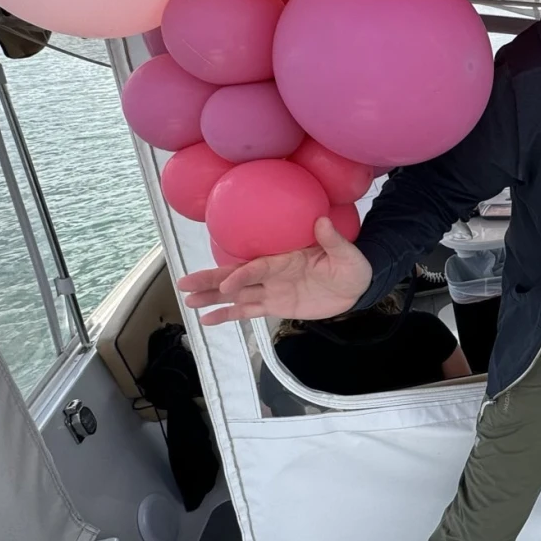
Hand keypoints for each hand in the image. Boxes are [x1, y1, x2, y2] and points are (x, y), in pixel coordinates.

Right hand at [177, 217, 371, 325]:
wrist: (357, 286)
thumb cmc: (352, 265)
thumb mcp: (347, 254)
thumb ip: (333, 240)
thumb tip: (323, 221)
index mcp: (285, 258)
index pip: (258, 267)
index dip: (241, 275)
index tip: (227, 284)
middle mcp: (273, 273)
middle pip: (236, 277)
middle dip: (210, 281)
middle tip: (183, 284)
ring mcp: (272, 290)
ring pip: (236, 295)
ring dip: (212, 298)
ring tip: (187, 301)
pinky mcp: (275, 306)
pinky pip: (247, 311)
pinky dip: (227, 315)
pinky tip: (206, 320)